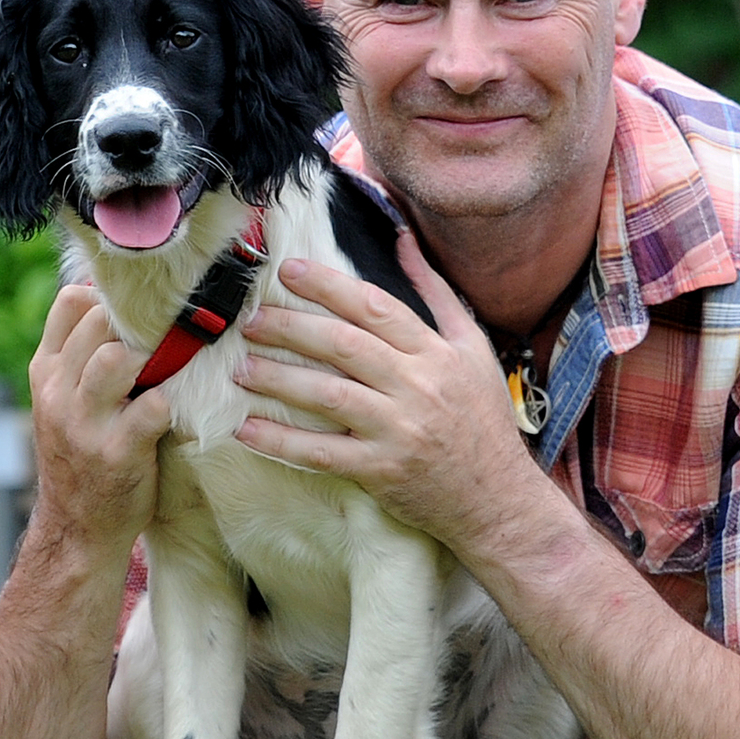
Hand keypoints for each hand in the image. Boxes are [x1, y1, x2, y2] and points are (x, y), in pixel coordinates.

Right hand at [29, 282, 176, 562]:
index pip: (70, 302)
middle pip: (98, 321)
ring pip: (117, 357)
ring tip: (163, 375)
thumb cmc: (80, 453)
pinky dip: (170, 405)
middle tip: (162, 342)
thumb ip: (78, 354)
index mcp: (45, 372)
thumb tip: (112, 296)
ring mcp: (85, 424)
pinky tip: (174, 414)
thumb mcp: (61, 400)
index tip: (136, 314)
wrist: (76, 528)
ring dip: (150, 359)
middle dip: (137, 325)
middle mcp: (58, 393)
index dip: (109, 298)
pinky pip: (153, 406)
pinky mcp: (118, 453)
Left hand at [230, 236, 546, 553]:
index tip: (290, 271)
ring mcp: (398, 431)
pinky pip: (322, 453)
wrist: (498, 498)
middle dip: (291, 327)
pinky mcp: (381, 471)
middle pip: (344, 346)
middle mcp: (418, 387)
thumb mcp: (473, 349)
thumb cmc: (482, 420)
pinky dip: (281, 441)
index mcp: (437, 353)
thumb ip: (436, 293)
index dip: (329, 285)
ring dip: (278, 378)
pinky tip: (247, 428)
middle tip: (252, 321)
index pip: (375, 308)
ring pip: (328, 395)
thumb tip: (404, 239)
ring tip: (241, 368)